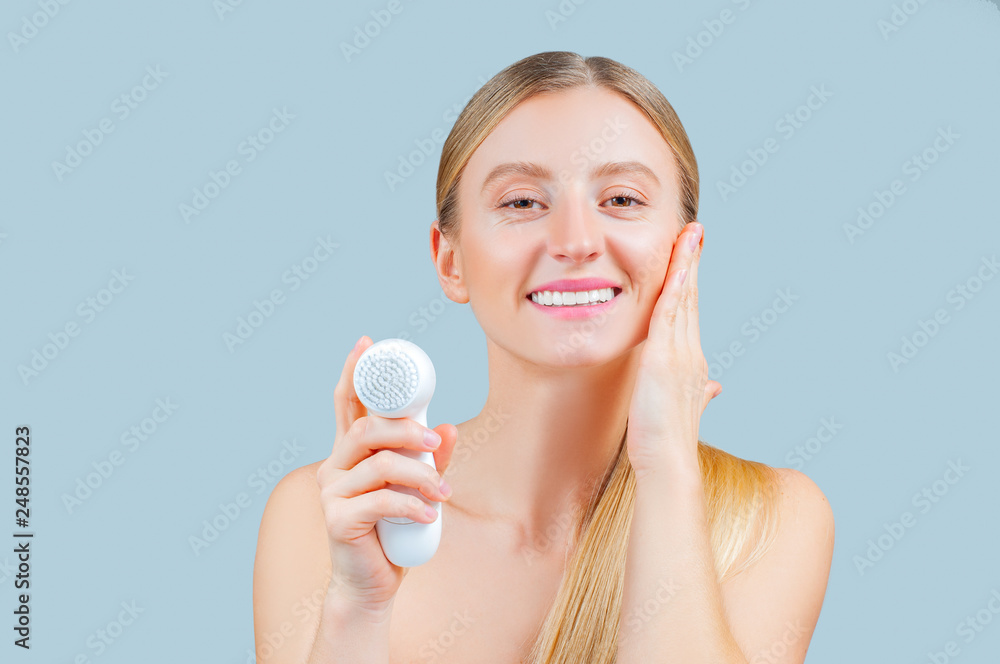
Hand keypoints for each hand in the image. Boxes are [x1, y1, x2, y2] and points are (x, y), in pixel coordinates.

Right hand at [315, 335, 458, 614]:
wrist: (371, 584)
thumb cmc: (391, 533)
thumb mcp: (417, 490)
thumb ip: (431, 461)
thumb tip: (449, 428)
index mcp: (349, 453)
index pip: (346, 403)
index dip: (353, 371)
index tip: (367, 343)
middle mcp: (333, 466)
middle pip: (364, 429)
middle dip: (404, 429)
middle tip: (435, 443)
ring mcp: (331, 492)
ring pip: (377, 465)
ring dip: (417, 474)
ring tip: (442, 491)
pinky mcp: (337, 520)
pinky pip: (379, 502)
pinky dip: (411, 506)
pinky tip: (430, 514)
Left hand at [625, 222, 721, 480]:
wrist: (668, 462)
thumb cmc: (667, 440)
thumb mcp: (685, 407)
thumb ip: (700, 392)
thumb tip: (714, 387)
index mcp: (692, 361)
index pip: (690, 312)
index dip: (691, 281)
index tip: (691, 254)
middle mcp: (691, 353)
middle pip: (691, 298)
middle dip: (692, 262)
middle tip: (694, 230)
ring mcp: (680, 355)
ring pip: (684, 301)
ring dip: (685, 266)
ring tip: (688, 235)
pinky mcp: (664, 361)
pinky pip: (670, 318)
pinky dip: (675, 291)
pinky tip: (677, 270)